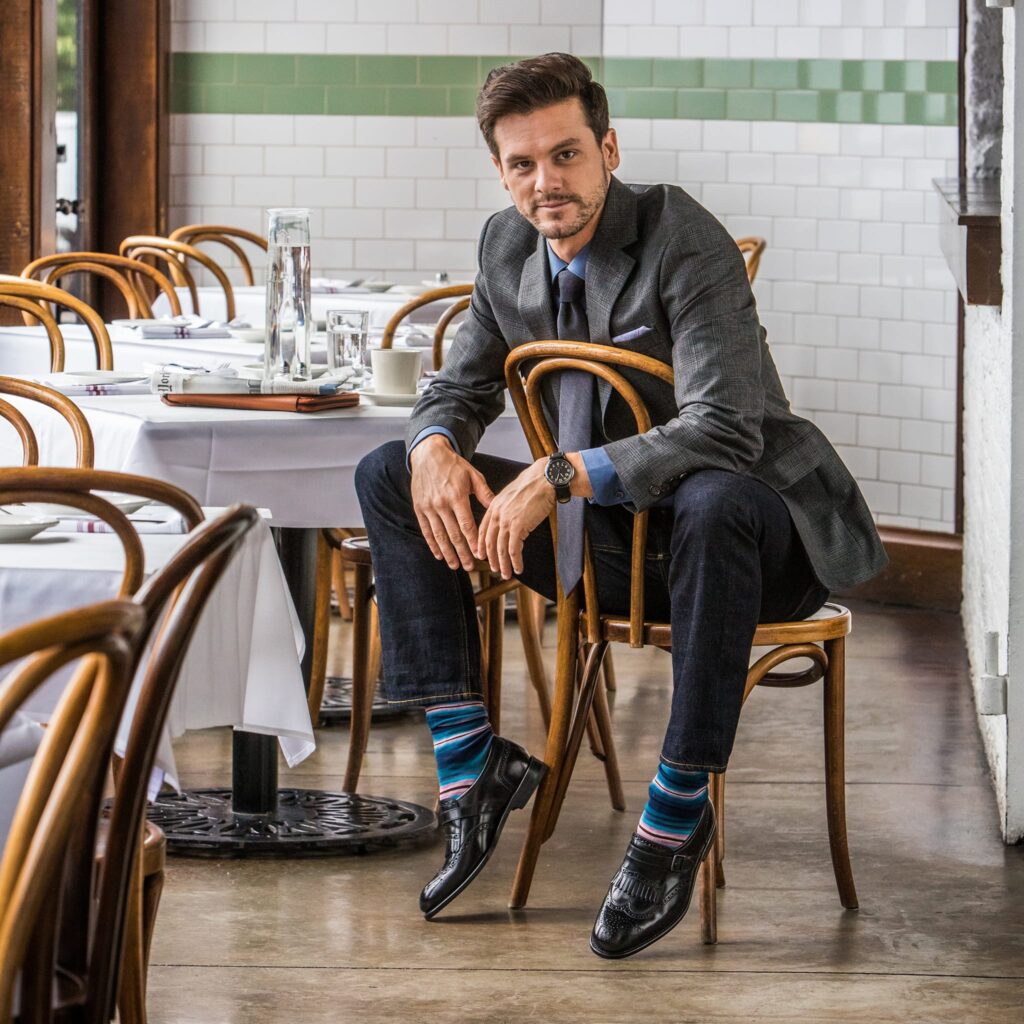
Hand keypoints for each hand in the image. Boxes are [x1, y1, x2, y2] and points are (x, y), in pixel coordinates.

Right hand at [410, 434, 494, 570]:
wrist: (428, 455)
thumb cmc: (454, 466)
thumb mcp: (473, 475)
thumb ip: (485, 493)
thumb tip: (497, 508)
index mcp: (457, 496)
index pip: (467, 525)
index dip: (474, 542)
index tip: (481, 555)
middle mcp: (441, 504)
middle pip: (453, 535)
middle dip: (463, 553)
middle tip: (470, 567)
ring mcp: (429, 507)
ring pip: (439, 535)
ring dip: (448, 553)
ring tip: (455, 565)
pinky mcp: (419, 508)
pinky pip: (426, 530)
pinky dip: (432, 544)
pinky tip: (439, 555)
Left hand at [475, 459, 555, 578]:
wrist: (543, 480)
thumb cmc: (532, 485)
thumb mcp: (511, 495)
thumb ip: (505, 508)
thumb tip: (507, 519)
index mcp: (493, 506)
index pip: (483, 530)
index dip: (481, 545)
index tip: (481, 555)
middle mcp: (497, 515)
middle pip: (489, 542)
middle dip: (491, 558)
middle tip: (494, 569)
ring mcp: (507, 521)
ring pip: (500, 549)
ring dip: (503, 564)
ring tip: (506, 574)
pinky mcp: (518, 526)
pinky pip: (514, 549)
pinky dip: (515, 561)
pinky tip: (518, 568)